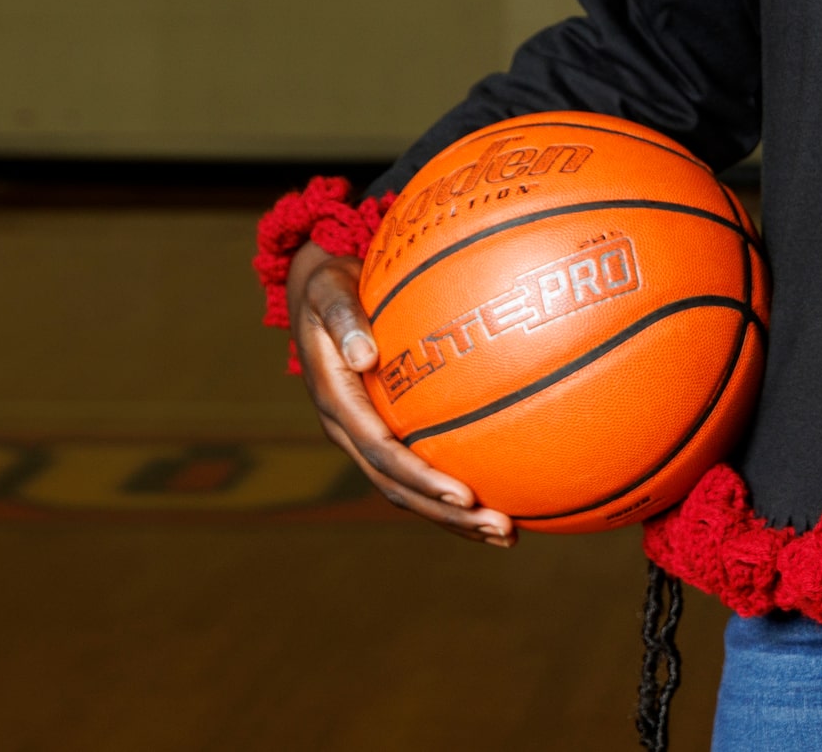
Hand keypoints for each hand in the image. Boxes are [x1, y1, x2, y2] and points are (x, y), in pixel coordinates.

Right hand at [288, 240, 515, 545]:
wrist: (314, 295)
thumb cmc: (327, 287)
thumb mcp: (327, 293)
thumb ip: (344, 321)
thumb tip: (365, 353)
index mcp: (338, 406)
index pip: (383, 454)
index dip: (422, 478)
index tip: (464, 494)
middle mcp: (351, 433)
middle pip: (400, 489)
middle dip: (449, 515)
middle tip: (501, 529)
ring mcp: (366, 438)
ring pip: (409, 492)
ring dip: (455, 517)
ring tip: (507, 533)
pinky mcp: (383, 432)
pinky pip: (420, 469)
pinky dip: (453, 491)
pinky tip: (499, 496)